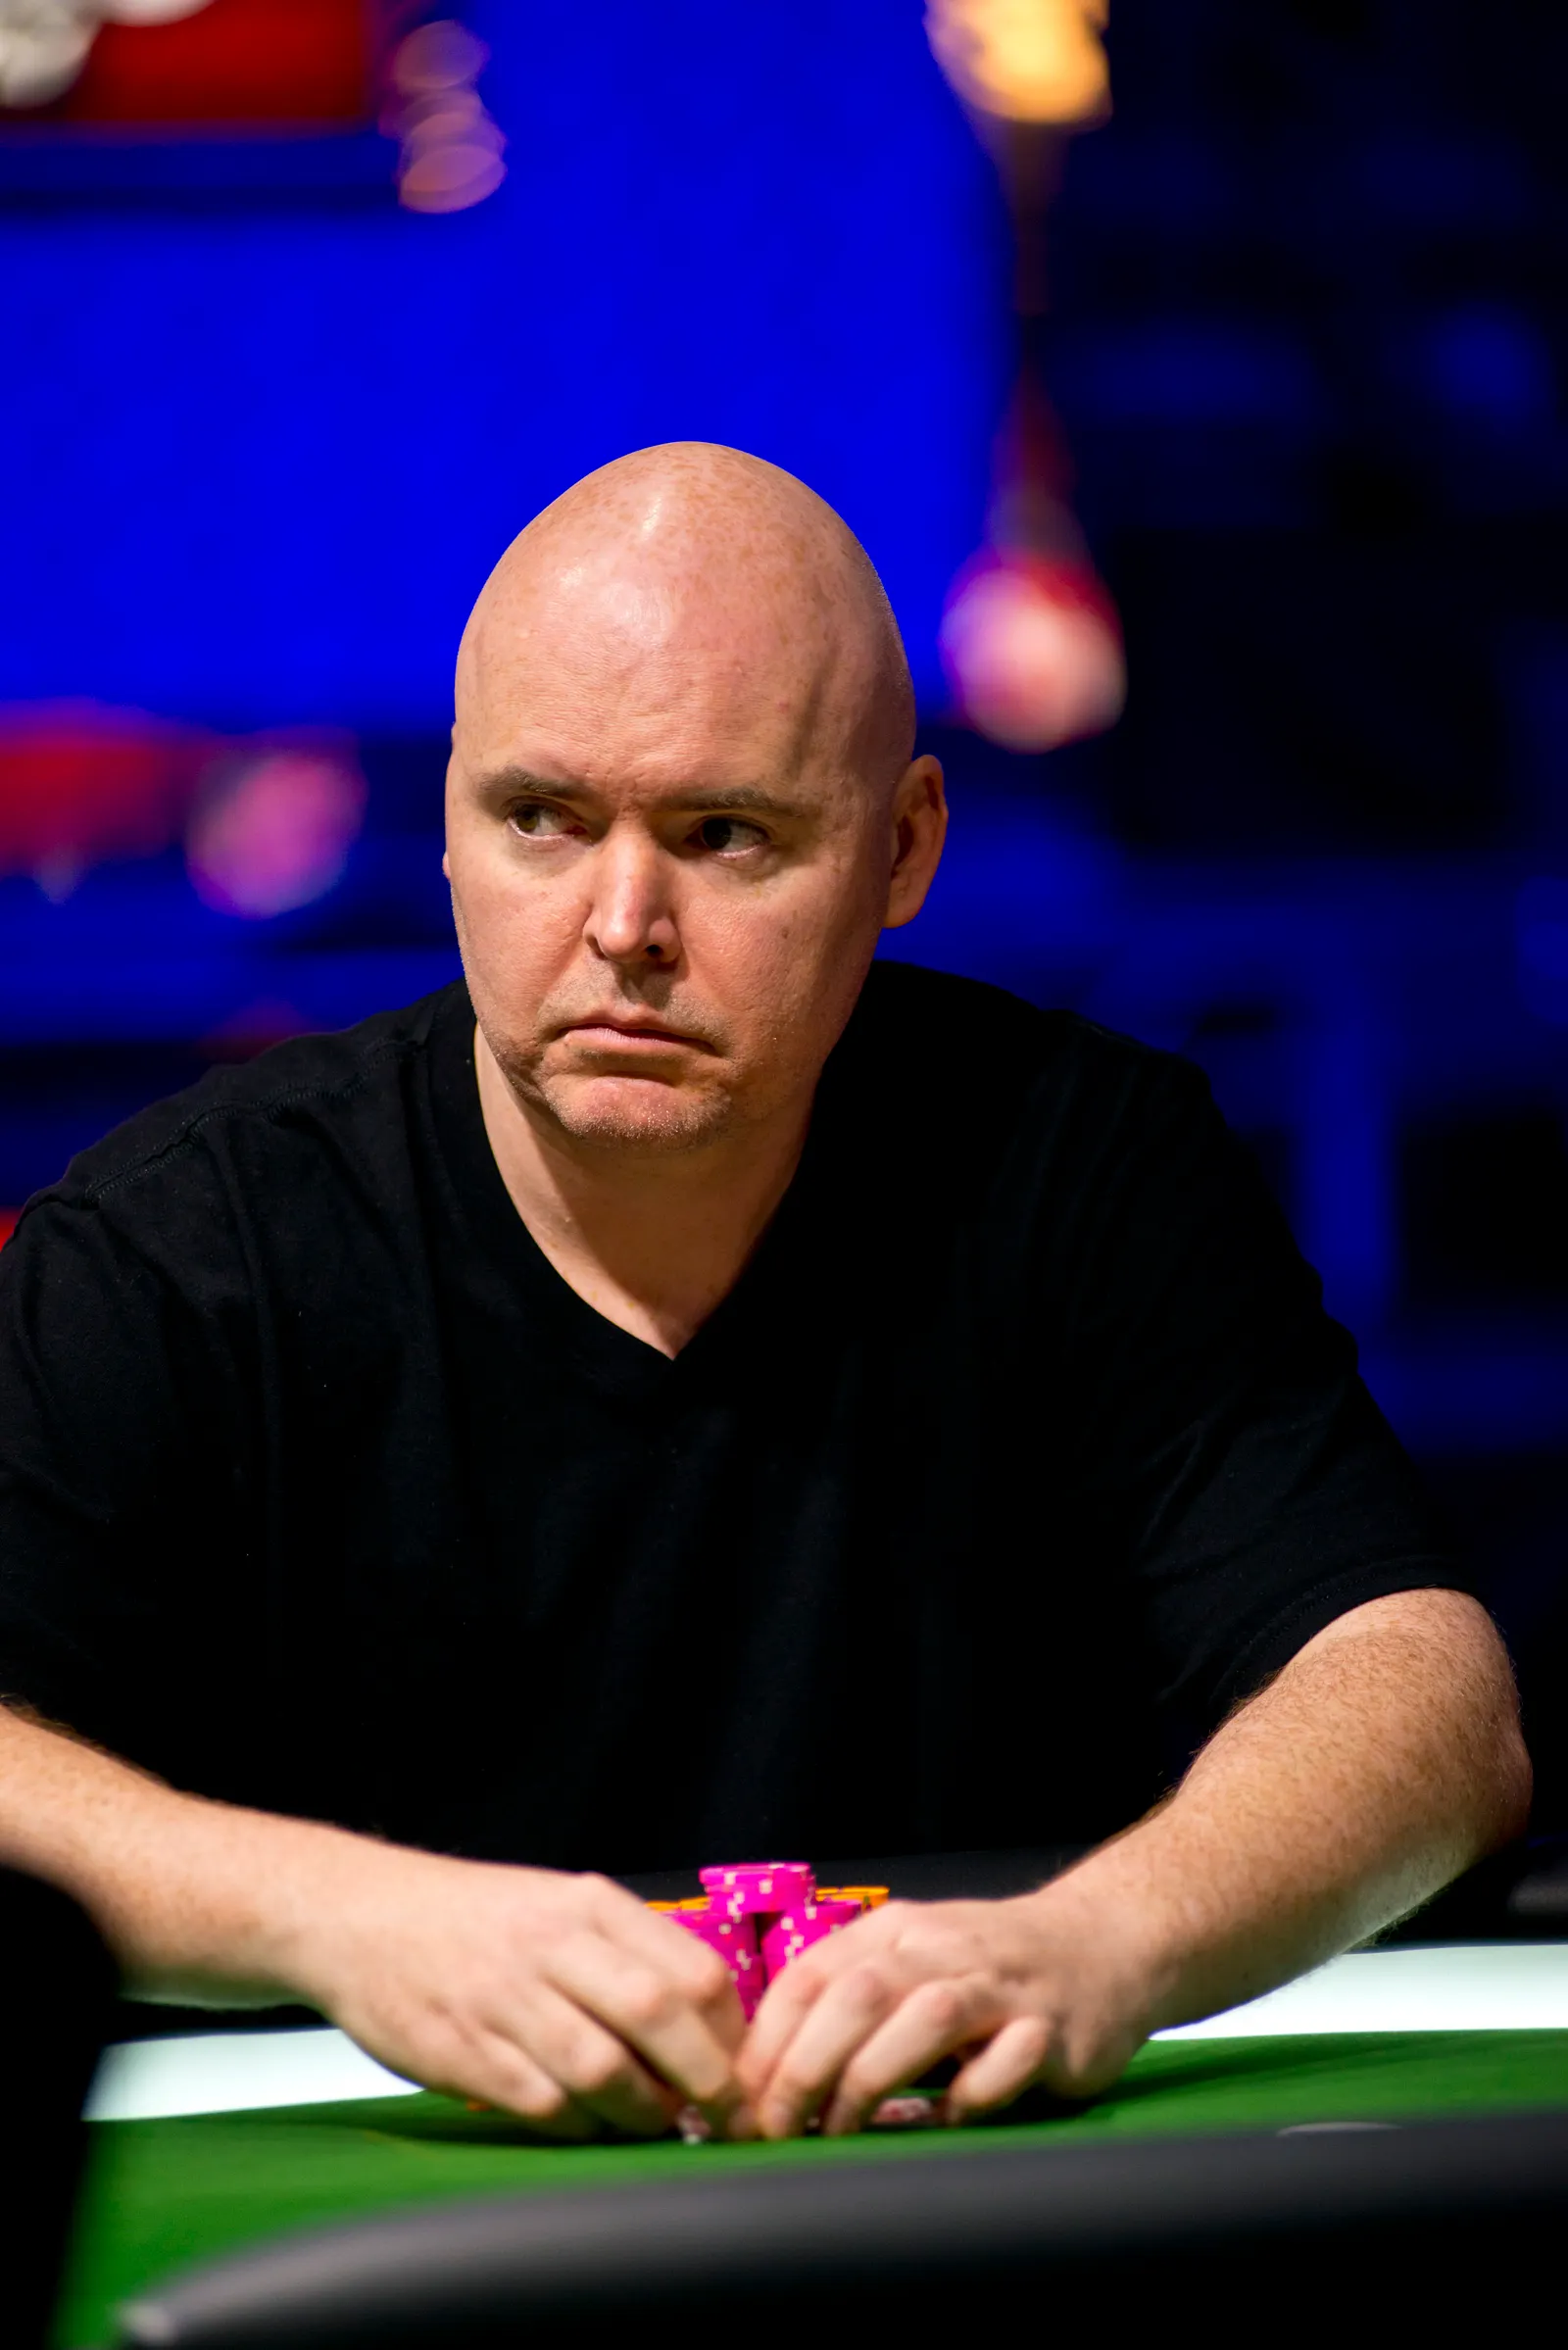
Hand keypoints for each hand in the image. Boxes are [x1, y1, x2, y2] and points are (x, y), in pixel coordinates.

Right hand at [288, 1841, 748, 2140]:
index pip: (693, 1970)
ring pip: (605, 2071)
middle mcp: (552, 1944)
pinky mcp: (463, 2051)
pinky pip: (544, 2105)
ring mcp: (505, 1998)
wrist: (355, 1917)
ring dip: (642, 2112)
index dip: (731, 2034)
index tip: (743, 2072)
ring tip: (651, 2123)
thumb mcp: (556, 1906)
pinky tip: (584, 2121)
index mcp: (588, 1904)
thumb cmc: (471, 1922)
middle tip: (726, 2121)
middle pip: (659, 2017)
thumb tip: (706, 2030)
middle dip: (707, 2082)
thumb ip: (624, 1957)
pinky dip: (578, 2125)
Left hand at [736, 1891, 1150, 2137]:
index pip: (812, 1976)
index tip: (742, 2102)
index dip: (768, 2041)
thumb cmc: (986, 1970)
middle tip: (781, 2129)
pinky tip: (948, 2120)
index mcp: (896, 1933)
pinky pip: (1007, 2059)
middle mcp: (942, 1950)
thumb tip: (765, 2082)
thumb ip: (850, 2005)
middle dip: (806, 2066)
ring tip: (844, 2131)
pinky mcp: (1053, 2027)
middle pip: (858, 1994)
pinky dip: (970, 2094)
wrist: (1103, 1942)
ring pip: (925, 2016)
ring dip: (872, 2077)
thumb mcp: (912, 1964)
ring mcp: (1001, 1986)